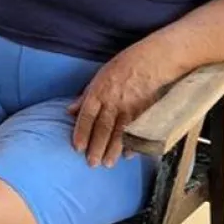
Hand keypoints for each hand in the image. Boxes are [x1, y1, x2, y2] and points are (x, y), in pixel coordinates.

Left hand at [69, 47, 166, 167]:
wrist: (154, 60)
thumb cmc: (123, 66)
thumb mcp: (99, 77)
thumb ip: (85, 96)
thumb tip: (70, 111)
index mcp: (98, 92)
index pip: (87, 116)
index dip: (81, 132)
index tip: (78, 148)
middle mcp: (113, 101)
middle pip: (103, 127)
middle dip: (97, 146)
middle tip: (92, 163)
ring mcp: (131, 107)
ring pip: (120, 132)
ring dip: (113, 149)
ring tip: (108, 164)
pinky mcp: (146, 111)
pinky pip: (138, 130)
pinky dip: (133, 143)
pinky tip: (128, 155)